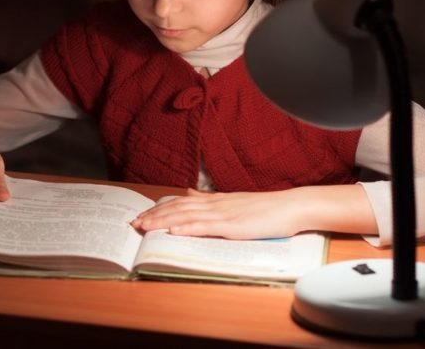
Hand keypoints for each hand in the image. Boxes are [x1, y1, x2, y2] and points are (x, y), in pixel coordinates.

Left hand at [130, 188, 312, 239]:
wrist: (290, 207)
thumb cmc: (266, 208)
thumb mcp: (234, 201)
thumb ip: (210, 198)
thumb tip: (190, 193)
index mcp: (216, 200)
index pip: (181, 203)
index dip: (159, 209)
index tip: (142, 216)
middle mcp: (215, 204)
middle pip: (178, 208)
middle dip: (154, 216)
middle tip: (133, 223)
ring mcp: (223, 214)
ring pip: (186, 216)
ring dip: (163, 222)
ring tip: (145, 227)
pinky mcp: (232, 225)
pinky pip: (205, 227)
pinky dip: (187, 228)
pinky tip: (173, 231)